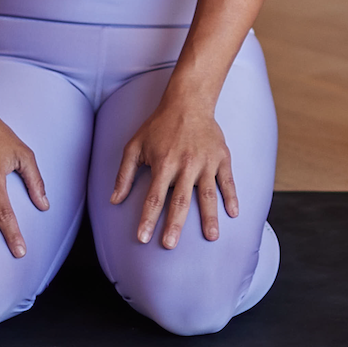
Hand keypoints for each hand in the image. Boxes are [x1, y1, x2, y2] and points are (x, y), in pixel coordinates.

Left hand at [111, 101, 237, 247]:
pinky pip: (228, 181)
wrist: (188, 102)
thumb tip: (114, 200)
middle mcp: (185, 164)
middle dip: (175, 224)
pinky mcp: (221, 158)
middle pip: (180, 200)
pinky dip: (232, 197)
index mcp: (164, 163)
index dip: (148, 219)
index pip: (154, 197)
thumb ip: (124, 174)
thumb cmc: (158, 125)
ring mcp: (206, 162)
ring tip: (211, 237)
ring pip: (207, 194)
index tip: (143, 238)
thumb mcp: (135, 145)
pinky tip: (234, 214)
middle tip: (171, 245)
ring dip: (209, 217)